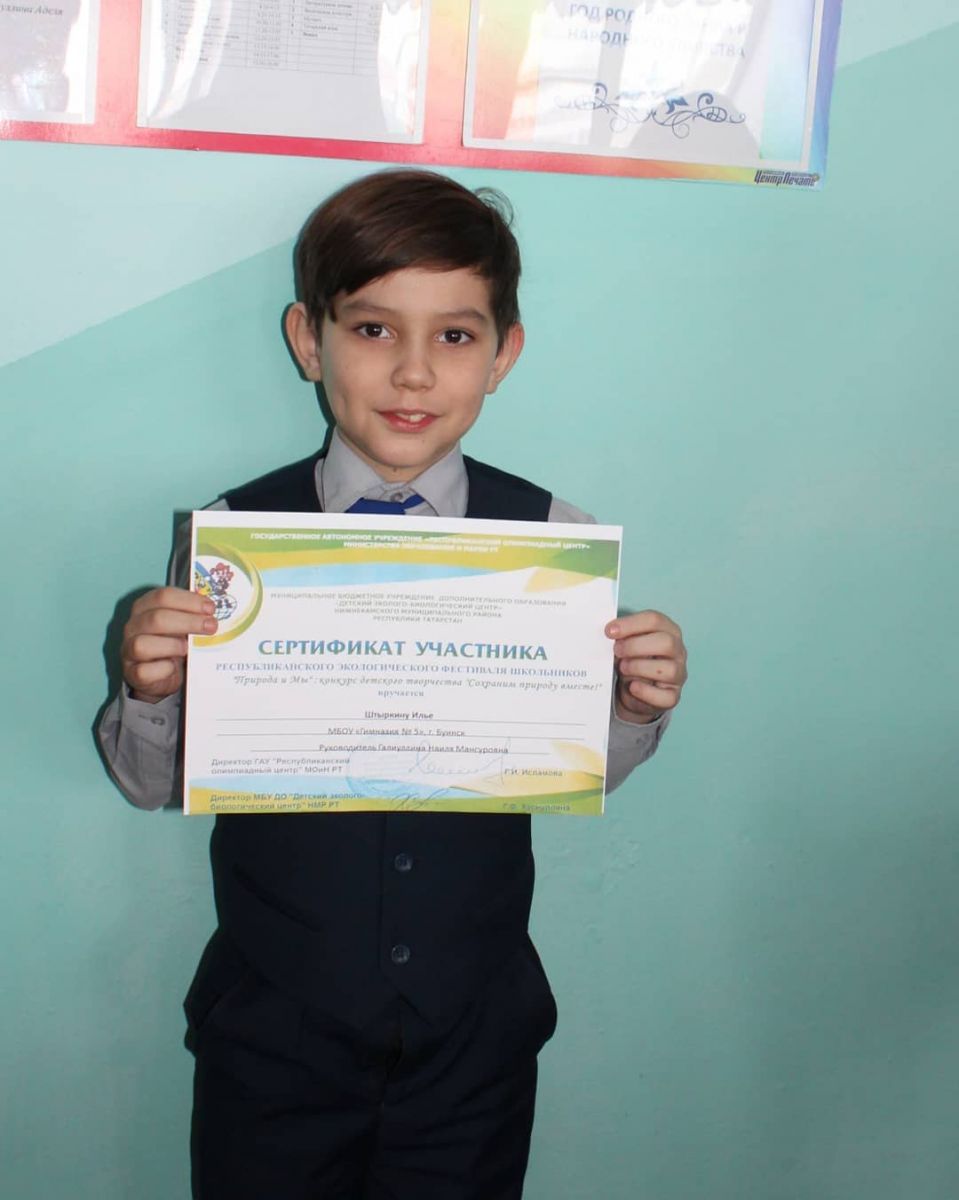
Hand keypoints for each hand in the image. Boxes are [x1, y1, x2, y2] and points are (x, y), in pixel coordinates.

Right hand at [121, 587, 216, 702]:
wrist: (158, 674)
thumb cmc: (171, 643)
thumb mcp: (181, 624)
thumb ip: (193, 614)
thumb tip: (213, 609)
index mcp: (145, 607)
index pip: (163, 596)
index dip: (189, 601)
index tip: (210, 608)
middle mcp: (133, 626)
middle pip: (157, 618)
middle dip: (189, 621)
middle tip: (211, 626)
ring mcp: (129, 650)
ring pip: (143, 644)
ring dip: (172, 645)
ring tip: (189, 648)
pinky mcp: (132, 673)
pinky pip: (144, 671)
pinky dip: (162, 669)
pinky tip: (174, 668)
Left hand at [605, 610, 686, 724]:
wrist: (633, 692)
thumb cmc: (632, 661)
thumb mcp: (627, 645)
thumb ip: (622, 637)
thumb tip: (610, 633)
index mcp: (668, 631)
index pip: (655, 620)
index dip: (631, 624)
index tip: (609, 631)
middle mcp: (678, 651)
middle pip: (666, 642)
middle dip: (635, 646)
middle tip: (616, 650)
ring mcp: (678, 675)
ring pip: (669, 669)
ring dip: (639, 667)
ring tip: (623, 668)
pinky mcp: (673, 697)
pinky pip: (665, 696)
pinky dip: (645, 691)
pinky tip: (632, 687)